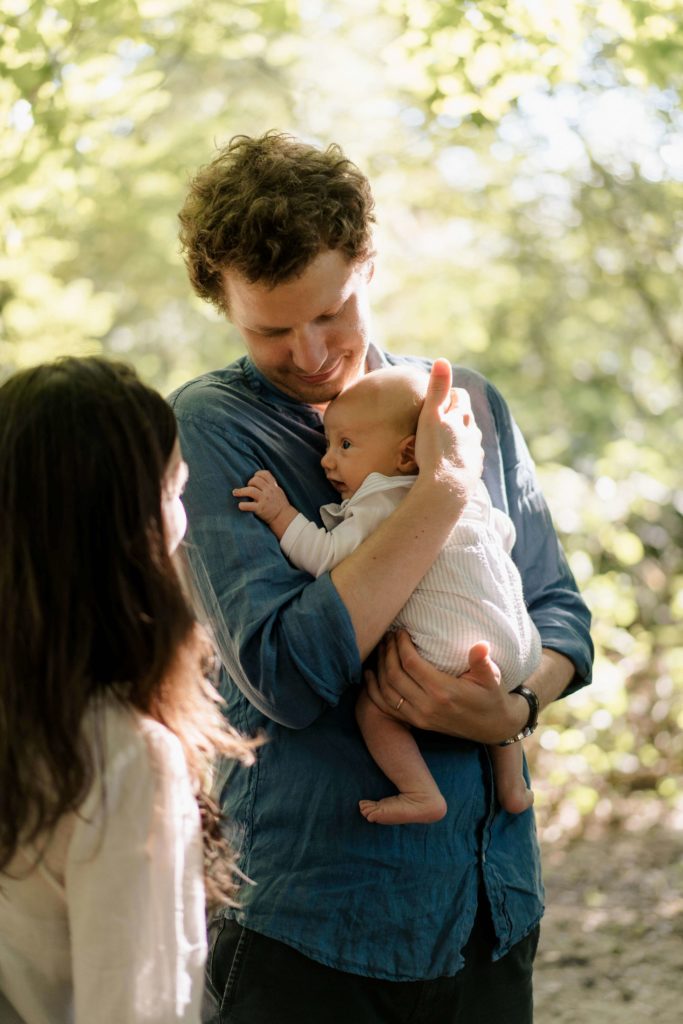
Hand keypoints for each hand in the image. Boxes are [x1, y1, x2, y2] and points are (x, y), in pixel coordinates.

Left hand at [233, 470, 295, 536]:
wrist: (283, 518)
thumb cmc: (279, 504)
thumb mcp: (278, 491)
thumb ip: (270, 485)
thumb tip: (258, 479)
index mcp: (273, 486)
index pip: (265, 474)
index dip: (257, 475)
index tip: (254, 479)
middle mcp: (269, 491)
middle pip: (255, 480)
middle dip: (249, 483)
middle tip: (247, 489)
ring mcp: (265, 500)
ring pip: (250, 490)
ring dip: (241, 491)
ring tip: (235, 493)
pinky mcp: (260, 509)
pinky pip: (248, 505)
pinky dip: (242, 505)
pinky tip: (240, 505)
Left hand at [365, 631, 526, 743]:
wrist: (493, 727)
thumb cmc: (491, 697)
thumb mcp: (492, 678)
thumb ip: (482, 662)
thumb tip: (481, 645)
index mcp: (443, 692)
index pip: (411, 664)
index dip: (401, 644)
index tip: (401, 630)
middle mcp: (427, 706)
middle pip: (394, 675)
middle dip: (387, 652)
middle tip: (389, 635)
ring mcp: (419, 717)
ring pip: (386, 691)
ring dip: (379, 668)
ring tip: (382, 648)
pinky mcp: (416, 723)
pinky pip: (387, 707)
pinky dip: (374, 691)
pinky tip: (370, 675)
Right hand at [413, 359, 483, 498]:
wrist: (447, 487)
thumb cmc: (435, 450)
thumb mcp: (431, 416)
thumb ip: (437, 389)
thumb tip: (443, 360)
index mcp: (462, 417)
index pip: (461, 397)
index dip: (451, 394)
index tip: (441, 397)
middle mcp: (473, 433)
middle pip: (467, 417)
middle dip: (457, 414)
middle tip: (442, 417)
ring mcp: (475, 453)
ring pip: (470, 438)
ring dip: (461, 436)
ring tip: (447, 440)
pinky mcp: (474, 471)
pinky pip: (470, 458)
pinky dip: (462, 456)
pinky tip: (454, 462)